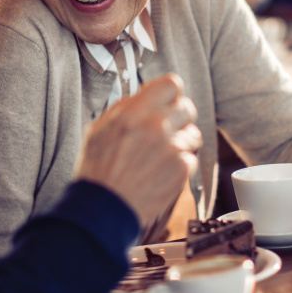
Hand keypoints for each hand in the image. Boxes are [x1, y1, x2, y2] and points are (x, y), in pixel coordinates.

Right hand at [75, 74, 200, 225]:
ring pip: (193, 134)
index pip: (172, 84)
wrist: (104, 208)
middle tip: (166, 132)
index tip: (167, 103)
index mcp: (135, 112)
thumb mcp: (100, 128)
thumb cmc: (98, 171)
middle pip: (188, 107)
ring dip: (181, 144)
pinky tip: (161, 173)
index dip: (171, 95)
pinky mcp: (182, 169)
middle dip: (179, 119)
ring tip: (161, 158)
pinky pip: (191, 158)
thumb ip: (126, 109)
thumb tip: (144, 97)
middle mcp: (157, 125)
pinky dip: (180, 166)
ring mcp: (172, 147)